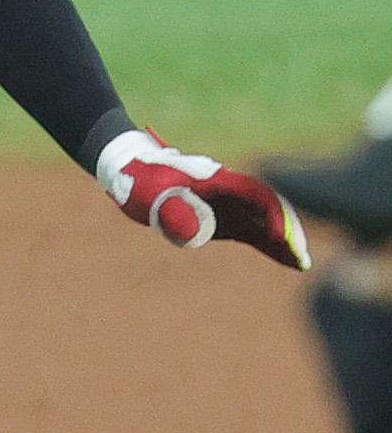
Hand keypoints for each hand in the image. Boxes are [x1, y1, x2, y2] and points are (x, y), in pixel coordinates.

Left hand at [97, 128, 310, 269]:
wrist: (131, 170)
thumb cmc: (140, 182)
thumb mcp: (150, 196)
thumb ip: (174, 211)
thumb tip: (197, 231)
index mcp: (215, 179)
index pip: (253, 193)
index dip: (270, 214)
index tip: (278, 237)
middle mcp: (228, 189)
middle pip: (269, 205)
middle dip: (287, 228)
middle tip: (299, 256)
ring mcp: (229, 202)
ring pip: (266, 218)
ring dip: (284, 238)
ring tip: (301, 263)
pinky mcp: (225, 216)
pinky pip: (255, 229)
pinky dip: (272, 244)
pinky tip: (289, 261)